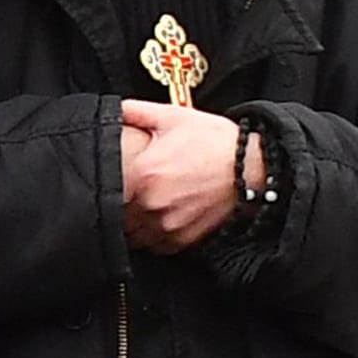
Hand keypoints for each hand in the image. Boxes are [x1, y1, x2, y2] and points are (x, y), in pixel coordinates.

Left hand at [119, 99, 244, 251]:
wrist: (251, 167)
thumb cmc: (215, 141)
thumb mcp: (175, 117)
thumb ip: (138, 112)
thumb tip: (116, 109)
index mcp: (142, 174)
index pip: (105, 191)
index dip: (106, 187)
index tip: (111, 182)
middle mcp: (150, 204)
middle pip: (117, 215)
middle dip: (120, 206)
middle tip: (131, 195)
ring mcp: (166, 225)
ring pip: (133, 236)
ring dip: (134, 225)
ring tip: (145, 209)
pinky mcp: (181, 241)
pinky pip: (155, 248)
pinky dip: (153, 238)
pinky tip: (160, 221)